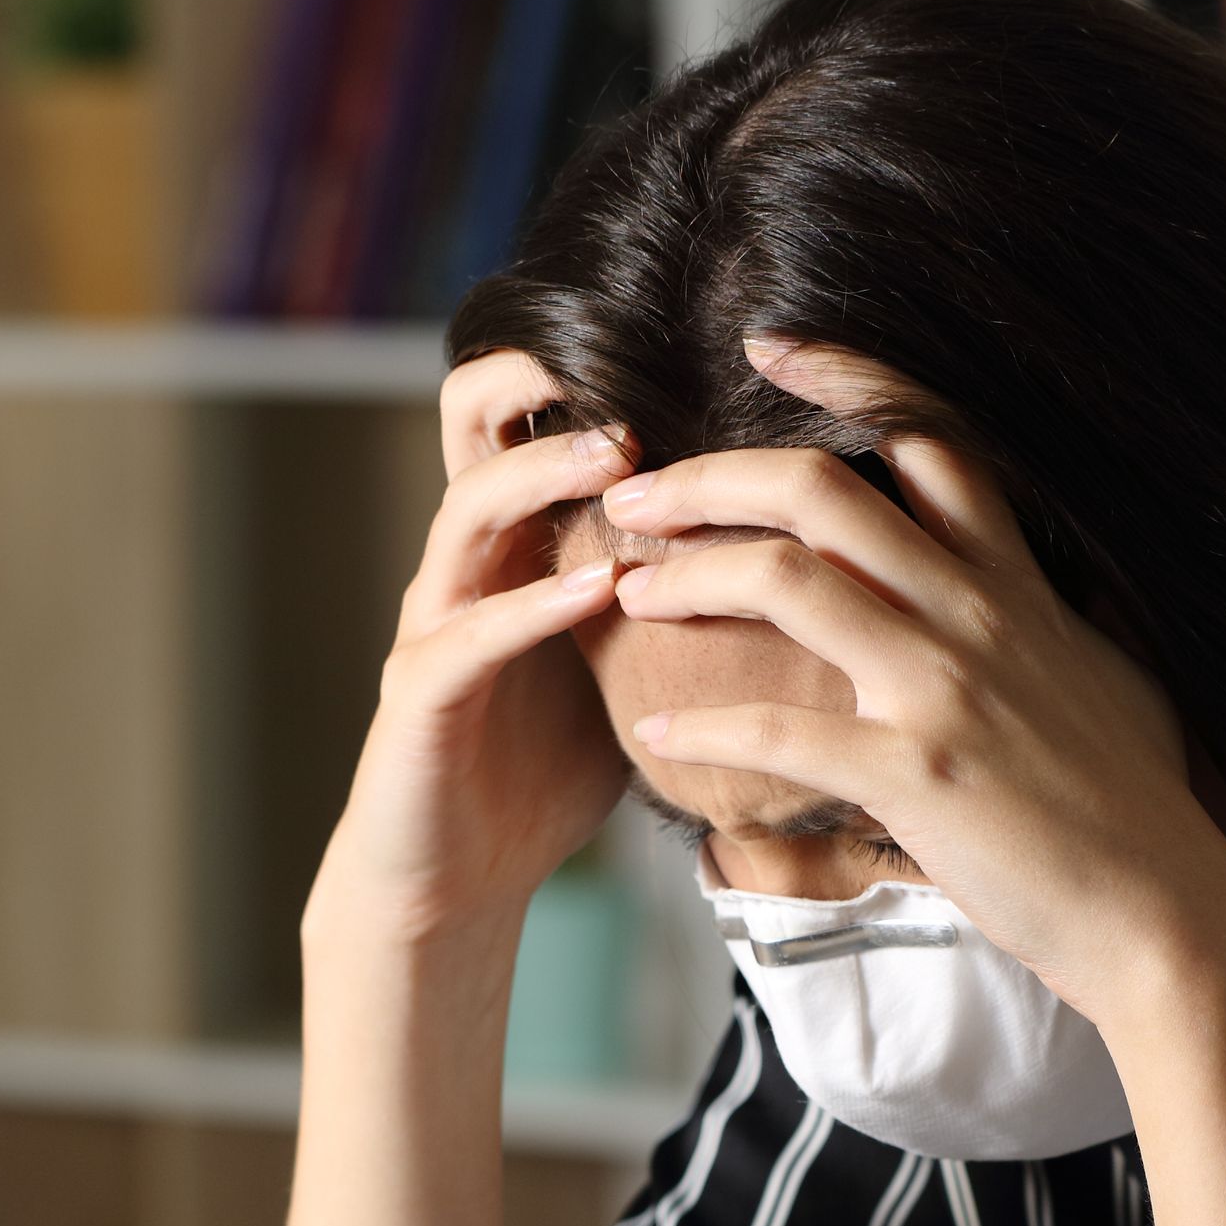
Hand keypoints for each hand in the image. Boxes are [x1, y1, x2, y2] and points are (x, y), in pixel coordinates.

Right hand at [310, 351, 636, 951]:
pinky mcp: (418, 697)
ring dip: (541, 479)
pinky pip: (468, 637)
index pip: (530, 417)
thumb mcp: (628, 664)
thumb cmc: (543, 772)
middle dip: (547, 387)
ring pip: (465, 514)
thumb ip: (678, 600)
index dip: (584, 366)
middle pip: (473, 426)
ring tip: (618, 458)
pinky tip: (596, 591)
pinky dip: (531, 609)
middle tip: (639, 373)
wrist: (453, 882)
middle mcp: (464, 564)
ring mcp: (432, 624)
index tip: (688, 343)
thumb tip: (807, 558)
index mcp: (514, 544)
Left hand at [599, 339, 1225, 1042]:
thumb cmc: (1137, 811)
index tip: (766, 347)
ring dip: (689, 575)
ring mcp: (945, 690)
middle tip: (637, 495)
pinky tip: (657, 726)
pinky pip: (783, 730)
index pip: (931, 438)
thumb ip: (1056, 626)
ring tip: (629, 586)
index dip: (845, 377)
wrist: (1165, 917)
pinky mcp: (916, 775)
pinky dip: (707, 722)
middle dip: (712, 479)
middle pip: (824, 490)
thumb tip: (1048, 602)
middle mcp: (978, 614)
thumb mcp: (1106, 681)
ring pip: (790, 581)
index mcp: (1016, 584)